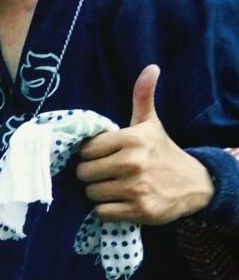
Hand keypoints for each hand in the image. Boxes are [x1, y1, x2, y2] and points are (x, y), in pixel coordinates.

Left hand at [75, 65, 213, 224]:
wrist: (194, 184)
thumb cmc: (163, 152)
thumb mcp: (151, 124)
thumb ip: (143, 97)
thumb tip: (151, 67)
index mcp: (132, 139)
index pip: (87, 149)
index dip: (91, 154)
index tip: (102, 155)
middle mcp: (133, 163)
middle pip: (85, 173)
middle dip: (92, 174)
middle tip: (106, 173)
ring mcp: (136, 189)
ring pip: (91, 193)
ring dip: (99, 192)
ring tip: (114, 187)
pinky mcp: (138, 211)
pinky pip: (102, 212)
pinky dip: (107, 209)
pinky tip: (119, 201)